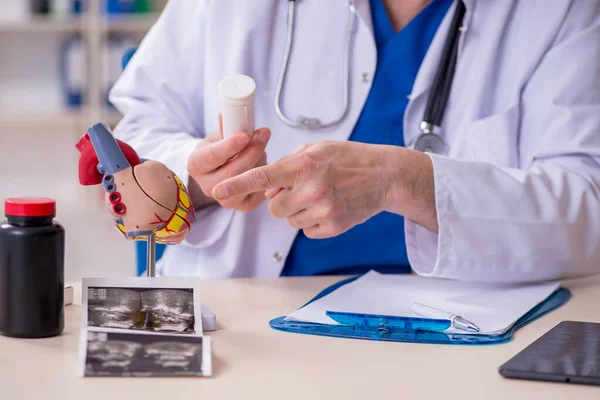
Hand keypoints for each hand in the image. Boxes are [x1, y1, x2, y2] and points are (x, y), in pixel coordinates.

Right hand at [187, 114, 270, 211]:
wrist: (220, 171)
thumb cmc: (219, 149)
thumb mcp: (218, 134)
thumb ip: (226, 125)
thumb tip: (231, 112)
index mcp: (196, 165)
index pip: (212, 156)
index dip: (229, 146)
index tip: (245, 134)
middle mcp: (207, 186)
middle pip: (233, 172)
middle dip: (251, 151)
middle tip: (264, 134)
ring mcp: (225, 200)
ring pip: (247, 182)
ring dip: (259, 162)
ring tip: (263, 145)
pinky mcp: (242, 206)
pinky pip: (259, 191)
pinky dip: (267, 176)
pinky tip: (269, 163)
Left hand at [213, 141, 437, 237]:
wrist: (385, 177)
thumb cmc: (349, 158)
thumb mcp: (318, 148)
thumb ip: (289, 163)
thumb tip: (268, 185)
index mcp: (305, 166)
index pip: (262, 177)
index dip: (237, 184)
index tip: (217, 191)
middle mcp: (312, 190)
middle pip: (274, 207)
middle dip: (282, 199)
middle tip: (302, 188)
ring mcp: (323, 211)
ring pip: (289, 220)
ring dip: (297, 210)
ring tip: (321, 195)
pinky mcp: (332, 227)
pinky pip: (305, 230)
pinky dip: (311, 221)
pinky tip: (328, 207)